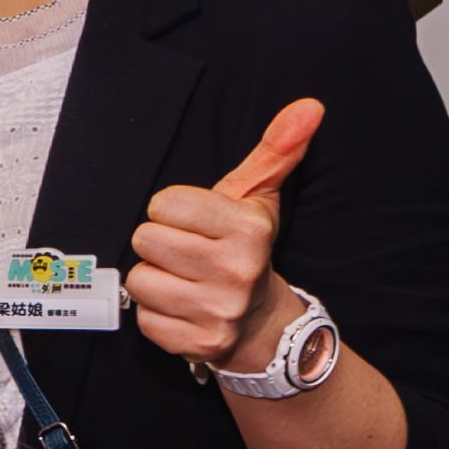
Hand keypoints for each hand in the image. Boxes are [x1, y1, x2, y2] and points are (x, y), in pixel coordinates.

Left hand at [133, 99, 320, 371]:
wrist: (262, 323)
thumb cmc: (245, 249)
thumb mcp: (258, 198)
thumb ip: (275, 149)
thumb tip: (309, 105)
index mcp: (248, 229)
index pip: (163, 203)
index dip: (172, 211)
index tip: (195, 224)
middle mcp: (237, 271)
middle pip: (146, 239)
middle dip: (161, 244)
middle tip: (188, 253)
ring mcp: (218, 311)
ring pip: (139, 279)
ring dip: (155, 279)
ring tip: (184, 280)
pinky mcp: (197, 343)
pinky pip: (142, 318)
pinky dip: (156, 313)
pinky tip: (182, 307)